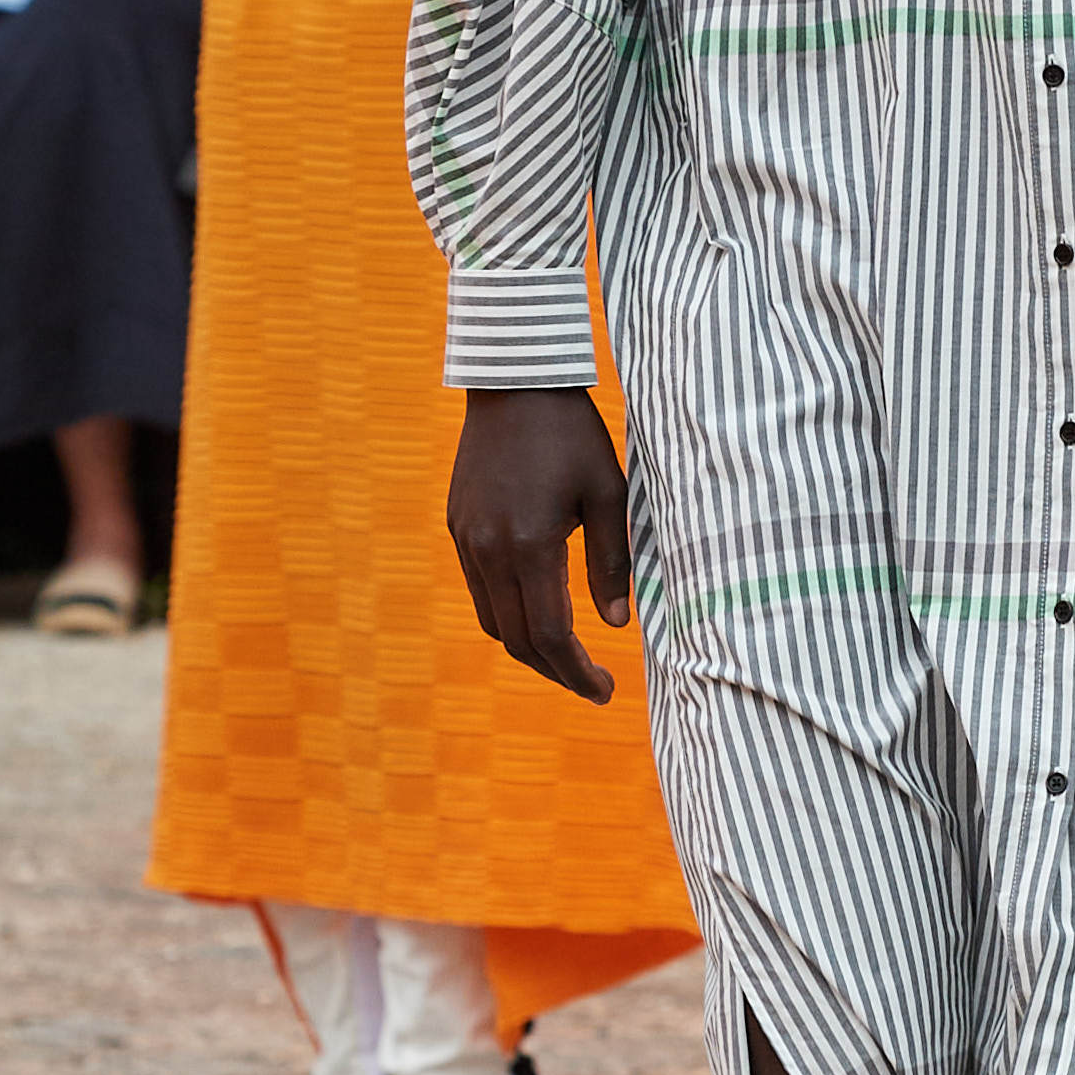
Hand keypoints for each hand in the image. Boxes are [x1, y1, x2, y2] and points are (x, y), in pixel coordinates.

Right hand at [447, 384, 629, 698]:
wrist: (514, 383)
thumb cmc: (572, 434)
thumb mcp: (608, 493)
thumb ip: (611, 562)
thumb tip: (616, 626)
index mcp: (530, 545)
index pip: (550, 636)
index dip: (578, 673)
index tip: (607, 692)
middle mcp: (489, 550)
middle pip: (517, 640)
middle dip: (556, 671)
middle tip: (594, 684)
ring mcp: (467, 539)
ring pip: (492, 620)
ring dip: (530, 647)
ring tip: (570, 655)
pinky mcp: (458, 526)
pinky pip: (480, 588)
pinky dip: (509, 613)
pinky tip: (540, 609)